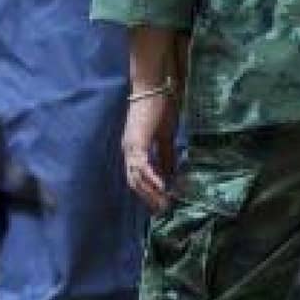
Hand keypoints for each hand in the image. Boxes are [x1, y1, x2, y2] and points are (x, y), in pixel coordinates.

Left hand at [122, 91, 180, 212]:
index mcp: (135, 151)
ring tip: (164, 203)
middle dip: (149, 198)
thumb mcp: (165, 137)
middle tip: (163, 211)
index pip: (138, 178)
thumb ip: (166, 156)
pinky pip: (142, 165)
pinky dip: (152, 177)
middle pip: (134, 183)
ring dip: (150, 192)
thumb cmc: (160, 108)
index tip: (161, 206)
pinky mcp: (136, 141)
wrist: (154, 88)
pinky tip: (163, 187)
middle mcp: (129, 151)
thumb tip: (171, 175)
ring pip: (135, 177)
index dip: (148, 193)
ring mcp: (130, 147)